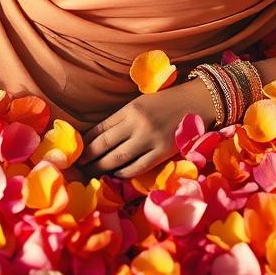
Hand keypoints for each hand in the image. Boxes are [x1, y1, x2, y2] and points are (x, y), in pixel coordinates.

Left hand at [76, 78, 218, 180]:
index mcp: (130, 108)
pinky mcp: (161, 153)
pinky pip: (137, 167)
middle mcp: (137, 124)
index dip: (86, 140)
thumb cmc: (167, 101)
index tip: (78, 149)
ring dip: (102, 167)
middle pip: (105, 144)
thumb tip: (100, 136)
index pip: (101, 127)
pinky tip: (115, 174)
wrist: (197, 102)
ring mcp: (150, 139)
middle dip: (89, 156)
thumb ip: (123, 117)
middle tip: (79, 164)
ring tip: (92, 172)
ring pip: (118, 158)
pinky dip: (123, 173)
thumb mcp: (142, 102)